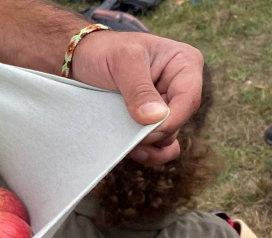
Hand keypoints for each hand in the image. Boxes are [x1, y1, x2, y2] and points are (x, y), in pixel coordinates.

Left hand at [71, 31, 203, 165]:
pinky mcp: (152, 122)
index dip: (170, 121)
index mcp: (184, 64)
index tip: (145, 131)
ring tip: (123, 140)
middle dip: (153, 133)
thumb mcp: (123, 61)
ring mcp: (167, 106)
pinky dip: (148, 152)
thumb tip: (156, 117)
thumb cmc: (104, 52)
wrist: (82, 60)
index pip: (189, 100)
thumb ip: (139, 89)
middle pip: (178, 122)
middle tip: (125, 132)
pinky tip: (133, 151)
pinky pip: (160, 146)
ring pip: (167, 137)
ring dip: (146, 144)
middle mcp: (180, 86)